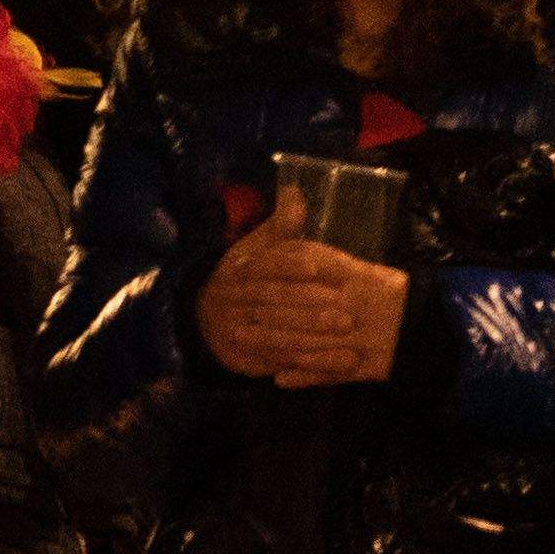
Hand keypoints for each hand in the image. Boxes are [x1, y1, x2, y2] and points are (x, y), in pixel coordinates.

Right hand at [196, 208, 407, 389]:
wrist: (208, 320)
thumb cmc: (246, 280)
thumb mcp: (258, 249)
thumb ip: (282, 226)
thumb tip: (294, 189)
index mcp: (238, 271)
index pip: (261, 267)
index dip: (287, 266)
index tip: (315, 267)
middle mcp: (232, 299)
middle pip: (270, 302)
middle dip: (308, 307)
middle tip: (346, 312)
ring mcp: (235, 330)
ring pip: (274, 333)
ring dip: (311, 337)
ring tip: (346, 334)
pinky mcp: (245, 357)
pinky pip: (279, 361)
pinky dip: (310, 364)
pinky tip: (340, 361)